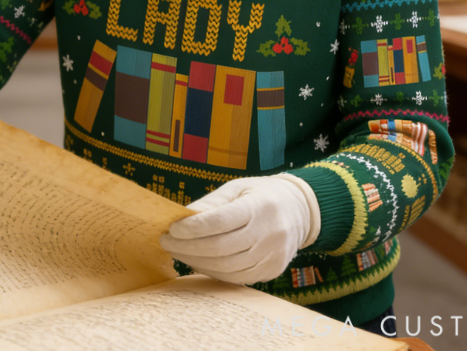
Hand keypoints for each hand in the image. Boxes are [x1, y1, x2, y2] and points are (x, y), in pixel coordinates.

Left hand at [158, 173, 320, 284]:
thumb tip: (181, 218)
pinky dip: (212, 271)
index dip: (192, 228)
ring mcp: (271, 256)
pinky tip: (198, 261)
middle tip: (166, 242)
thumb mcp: (237, 188)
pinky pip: (235, 278)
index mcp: (258, 207)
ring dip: (196, 261)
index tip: (171, 228)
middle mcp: (268, 233)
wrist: (299, 210)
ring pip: (225, 267)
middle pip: (219, 248)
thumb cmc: (261, 194)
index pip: (219, 222)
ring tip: (178, 251)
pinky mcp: (271, 272)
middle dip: (187, 247)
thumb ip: (210, 203)